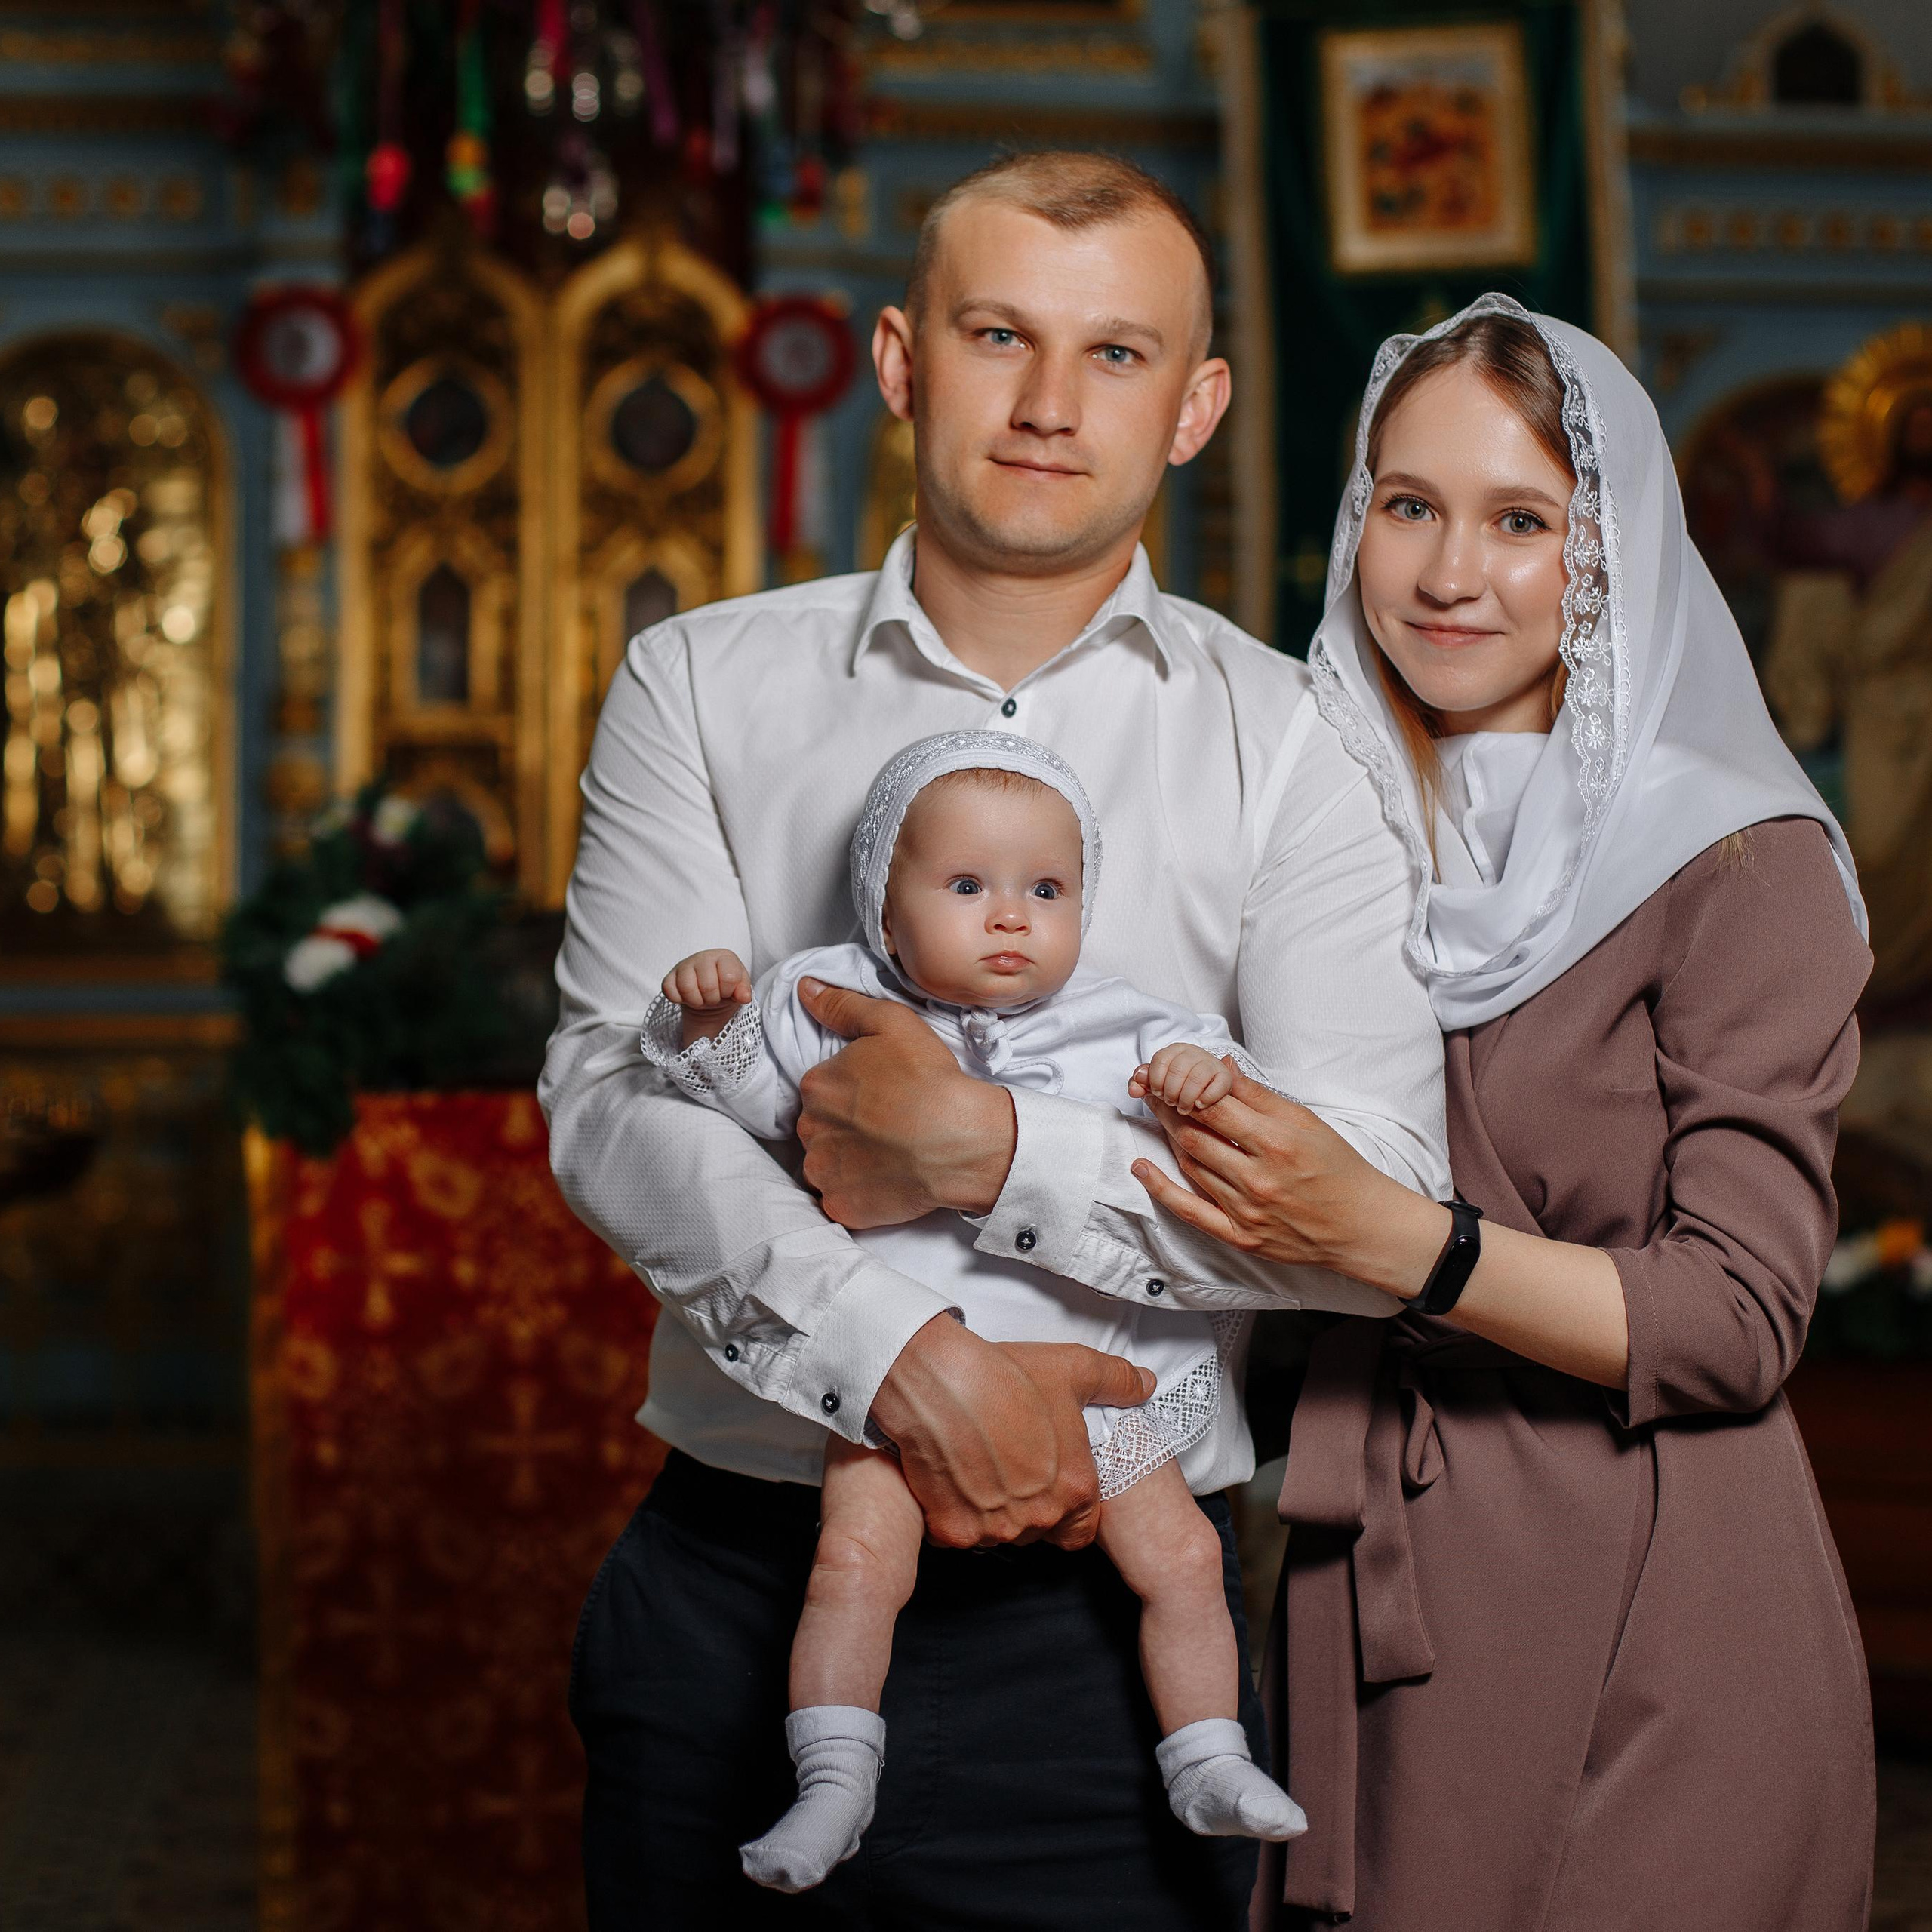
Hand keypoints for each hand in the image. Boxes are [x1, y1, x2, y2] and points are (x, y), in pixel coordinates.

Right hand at [663, 949, 751, 1043]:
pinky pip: (670, 992)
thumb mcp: (740, 989)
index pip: (729, 978)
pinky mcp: (669, 977)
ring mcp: (684, 966)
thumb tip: (744, 997)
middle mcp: (703, 957)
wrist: (709, 992)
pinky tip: (687, 997)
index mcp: (724, 957)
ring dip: (696, 1001)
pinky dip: (679, 1000)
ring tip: (701, 998)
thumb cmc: (726, 987)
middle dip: (712, 999)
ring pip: (687, 989)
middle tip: (713, 998)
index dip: (728, 991)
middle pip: (707, 986)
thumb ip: (744, 991)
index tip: (727, 991)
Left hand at [796, 977, 1016, 1226]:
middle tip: (887, 1125)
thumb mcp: (891, 1023)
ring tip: (888, 1155)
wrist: (961, 1141)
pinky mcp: (841, 1206)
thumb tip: (805, 989)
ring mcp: (823, 1172)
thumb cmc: (929, 1079)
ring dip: (848, 1160)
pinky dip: (857, 1192)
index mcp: (816, 1085)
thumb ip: (842, 1005)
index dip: (852, 1091)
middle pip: (820, 1126)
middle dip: (846, 1125)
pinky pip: (840, 1199)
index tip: (881, 1095)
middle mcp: (809, 1129)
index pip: (821, 1088)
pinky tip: (886, 1180)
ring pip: (826, 1164)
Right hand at [869, 1314, 1154, 1549]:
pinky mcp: (952, 1530)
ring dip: (994, 1513)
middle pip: (1040, 1531)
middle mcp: (1038, 1517)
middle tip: (1012, 1468)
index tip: (1051, 1485)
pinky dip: (957, 1514)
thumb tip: (1145, 1385)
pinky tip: (953, 1477)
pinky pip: (959, 1534)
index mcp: (1074, 1487)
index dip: (1070, 1509)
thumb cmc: (1006, 1374)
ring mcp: (993, 1528)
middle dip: (1030, 1508)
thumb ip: (1117, 1381)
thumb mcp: (1074, 1369)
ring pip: (1000, 1534)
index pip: (1083, 1529)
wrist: (938, 1380)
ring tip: (981, 1468)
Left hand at [1129, 1044, 1236, 1115]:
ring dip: (1186, 1097)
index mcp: (1176, 1051)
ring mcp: (1212, 1064)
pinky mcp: (1226, 1078)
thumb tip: (1136, 1081)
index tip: (1158, 1092)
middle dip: (1170, 1091)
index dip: (1156, 1079)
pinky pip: (1217, 1085)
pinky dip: (1206, 1098)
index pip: (1160, 1059)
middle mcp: (1195, 1053)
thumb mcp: (1158, 1083)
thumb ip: (1143, 1083)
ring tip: (1183, 1108)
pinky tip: (1199, 1105)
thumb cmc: (1178, 1087)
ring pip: (1196, 1078)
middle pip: (1177, 1069)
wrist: (1207, 1090)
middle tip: (1171, 1103)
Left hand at [1131, 1067, 1446, 1295]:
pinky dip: (1160, 1188)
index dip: (1182, 1087)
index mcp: (1277, 1141)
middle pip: (1194, 1135)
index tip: (1167, 1074)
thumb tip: (1220, 1065)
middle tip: (1150, 1089)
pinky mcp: (1241, 1236)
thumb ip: (1258, 1095)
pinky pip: (1190, 1211)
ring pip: (1190, 1165)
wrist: (1361, 1225)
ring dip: (1168, 1137)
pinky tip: (1142, 1167)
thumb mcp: (1305, 1121)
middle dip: (1167, 1108)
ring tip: (1156, 1114)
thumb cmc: (1338, 1168)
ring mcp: (1247, 1210)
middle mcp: (1258, 1177)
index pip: (1213, 1107)